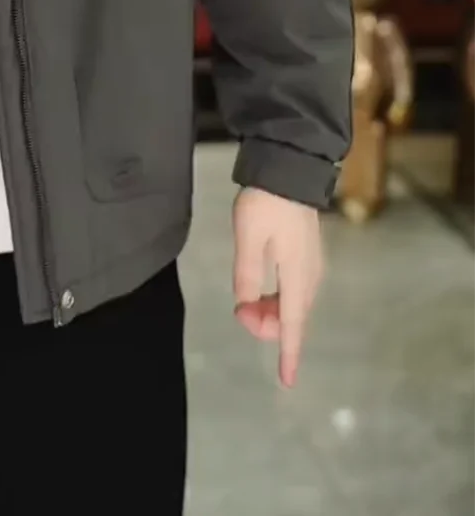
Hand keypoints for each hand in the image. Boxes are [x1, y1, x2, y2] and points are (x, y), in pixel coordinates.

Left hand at [232, 186, 322, 387]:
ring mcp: (311, 265)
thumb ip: (246, 273)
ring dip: (270, 312)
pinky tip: (260, 291)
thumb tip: (246, 306)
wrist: (290, 167)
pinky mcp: (306, 255)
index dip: (288, 353)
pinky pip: (293, 290)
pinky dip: (277, 299)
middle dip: (267, 326)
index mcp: (297, 275)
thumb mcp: (248, 237)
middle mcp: (310, 276)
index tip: (287, 381)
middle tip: (238, 311)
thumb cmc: (267, 202)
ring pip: (292, 304)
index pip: (292, 324)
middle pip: (291, 317)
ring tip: (245, 303)